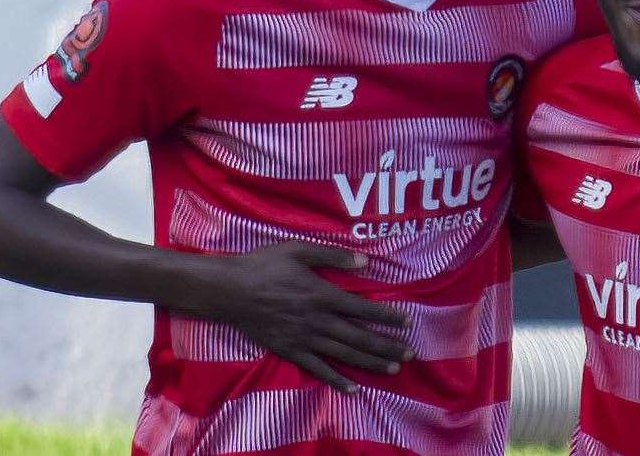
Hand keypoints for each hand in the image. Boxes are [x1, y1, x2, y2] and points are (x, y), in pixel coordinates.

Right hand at [198, 241, 412, 392]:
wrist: (229, 291)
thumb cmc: (264, 266)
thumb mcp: (298, 251)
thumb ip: (332, 257)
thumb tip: (364, 262)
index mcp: (322, 295)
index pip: (363, 309)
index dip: (387, 317)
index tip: (406, 323)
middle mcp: (317, 320)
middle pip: (359, 336)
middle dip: (387, 346)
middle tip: (409, 353)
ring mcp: (304, 339)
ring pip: (344, 354)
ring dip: (371, 363)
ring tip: (393, 368)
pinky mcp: (290, 351)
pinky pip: (317, 369)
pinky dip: (337, 380)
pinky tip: (353, 388)